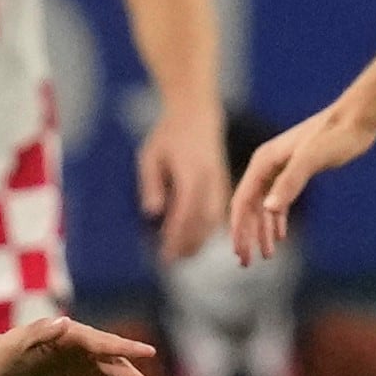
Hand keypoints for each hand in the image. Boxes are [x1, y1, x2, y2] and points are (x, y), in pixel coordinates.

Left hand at [0, 316, 177, 375]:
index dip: (125, 347)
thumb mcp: (18, 344)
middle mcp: (89, 350)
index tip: (149, 352)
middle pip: (122, 368)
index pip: (104, 343)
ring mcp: (91, 367)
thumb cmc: (4, 352)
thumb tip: (63, 322)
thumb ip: (41, 333)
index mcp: (74, 336)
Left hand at [139, 110, 229, 265]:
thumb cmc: (168, 135)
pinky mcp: (224, 183)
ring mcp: (220, 182)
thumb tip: (151, 213)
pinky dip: (210, 229)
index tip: (163, 254)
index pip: (185, 213)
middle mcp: (210, 180)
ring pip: (215, 220)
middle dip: (187, 244)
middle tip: (170, 261)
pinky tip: (198, 241)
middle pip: (203, 221)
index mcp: (192, 174)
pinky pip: (220, 212)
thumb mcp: (150, 156)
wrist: (197, 115)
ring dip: (200, 240)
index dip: (175, 236)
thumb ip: (151, 184)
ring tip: (183, 256)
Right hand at [230, 105, 371, 264]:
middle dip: (247, 235)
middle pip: (249, 207)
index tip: (240, 253)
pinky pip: (279, 201)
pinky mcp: (295, 172)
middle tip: (246, 263)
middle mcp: (266, 166)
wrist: (357, 118)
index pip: (243, 202)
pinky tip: (281, 235)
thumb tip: (269, 209)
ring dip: (263, 231)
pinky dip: (277, 220)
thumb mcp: (311, 159)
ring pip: (264, 206)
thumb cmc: (335, 136)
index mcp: (262, 162)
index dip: (239, 229)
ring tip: (266, 256)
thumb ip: (289, 183)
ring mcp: (280, 169)